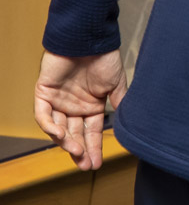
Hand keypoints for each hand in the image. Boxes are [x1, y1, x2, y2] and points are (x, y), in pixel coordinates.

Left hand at [34, 50, 125, 170]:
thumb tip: (128, 124)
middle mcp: (74, 106)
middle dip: (80, 150)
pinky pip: (43, 115)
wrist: (88, 39)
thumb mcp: (117, 84)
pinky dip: (50, 126)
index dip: (94, 147)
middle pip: (75, 134)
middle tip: (85, 164)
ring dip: (66, 141)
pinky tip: (61, 135)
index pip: (91, 131)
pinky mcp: (44, 93)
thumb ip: (119, 103)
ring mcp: (58, 101)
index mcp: (91, 105)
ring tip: (76, 151)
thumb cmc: (104, 58)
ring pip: (58, 128)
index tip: (97, 164)